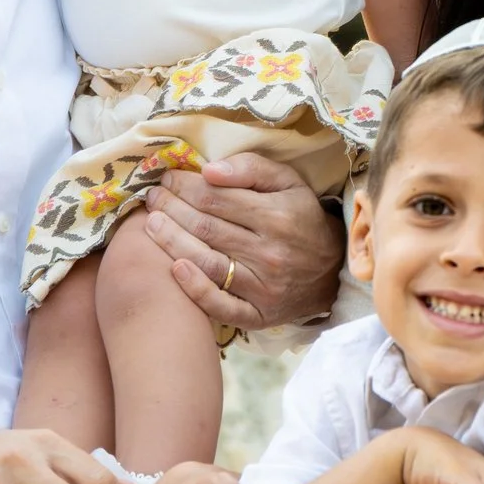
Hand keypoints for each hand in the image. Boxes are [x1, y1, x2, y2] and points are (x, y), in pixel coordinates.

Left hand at [143, 154, 345, 331]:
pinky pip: (221, 305)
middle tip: (152, 198)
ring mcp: (263, 287)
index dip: (185, 186)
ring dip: (171, 242)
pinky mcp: (258, 314)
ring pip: (207, 263)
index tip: (167, 178)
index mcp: (277, 216)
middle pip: (206, 228)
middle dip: (172, 209)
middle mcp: (270, 253)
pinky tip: (174, 269)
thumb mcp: (289, 183)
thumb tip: (209, 170)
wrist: (332, 271)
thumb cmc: (302, 218)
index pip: (216, 197)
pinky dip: (195, 290)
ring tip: (151, 225)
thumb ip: (251, 168)